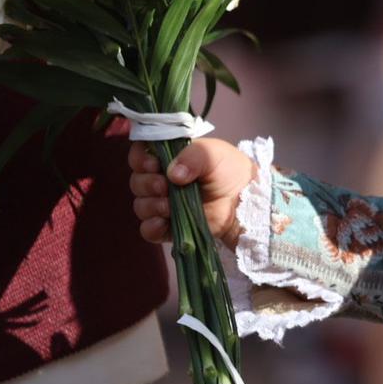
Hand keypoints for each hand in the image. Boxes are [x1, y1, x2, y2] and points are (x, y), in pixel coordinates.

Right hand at [129, 137, 255, 248]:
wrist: (245, 201)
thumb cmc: (229, 170)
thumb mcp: (212, 153)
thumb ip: (192, 156)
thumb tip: (173, 175)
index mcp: (168, 158)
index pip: (139, 155)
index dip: (140, 159)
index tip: (153, 163)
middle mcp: (161, 180)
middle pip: (137, 182)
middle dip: (147, 184)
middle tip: (165, 186)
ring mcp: (164, 204)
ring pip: (141, 205)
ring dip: (150, 205)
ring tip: (169, 206)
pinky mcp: (169, 227)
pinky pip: (148, 230)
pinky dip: (151, 227)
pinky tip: (163, 223)